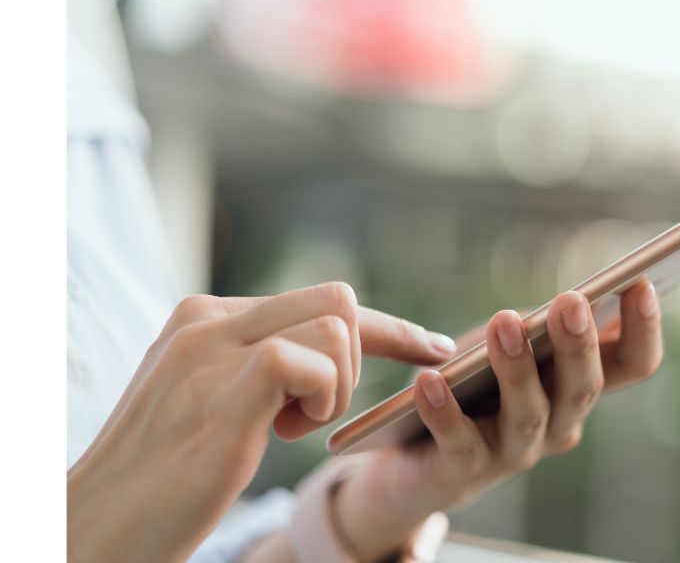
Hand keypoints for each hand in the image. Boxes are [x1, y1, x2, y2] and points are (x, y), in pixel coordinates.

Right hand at [67, 282, 455, 562]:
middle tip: (317, 417)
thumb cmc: (163, 477)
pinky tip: (286, 431)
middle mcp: (208, 319)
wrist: (100, 525)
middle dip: (364, 357)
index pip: (317, 301)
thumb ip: (258, 367)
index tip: (434, 349)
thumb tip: (325, 357)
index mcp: (206, 317)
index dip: (388, 328)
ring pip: (335, 323)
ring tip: (289, 428)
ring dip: (339, 384)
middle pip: (336, 300)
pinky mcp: (223, 388)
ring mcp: (212, 348)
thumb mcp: (212, 402)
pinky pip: (312, 358)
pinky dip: (323, 396)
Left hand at [332, 281, 661, 561]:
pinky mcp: (463, 470)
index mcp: (579, 387)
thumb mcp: (511, 345)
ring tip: (503, 321)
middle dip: (578, 343)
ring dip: (517, 367)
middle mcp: (560, 425)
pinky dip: (445, 411)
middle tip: (571, 300)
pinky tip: (430, 379)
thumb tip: (575, 294)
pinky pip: (460, 441)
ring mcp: (515, 452)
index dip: (644, 328)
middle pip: (584, 388)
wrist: (416, 459)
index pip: (634, 364)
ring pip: (528, 415)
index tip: (642, 283)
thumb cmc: (475, 384)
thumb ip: (541, 326)